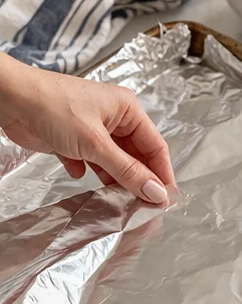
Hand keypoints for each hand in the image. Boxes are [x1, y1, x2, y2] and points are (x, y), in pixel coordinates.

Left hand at [0, 54, 173, 204]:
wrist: (10, 99)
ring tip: (115, 198)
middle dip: (137, 179)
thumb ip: (128, 172)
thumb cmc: (51, 106)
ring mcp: (94, 128)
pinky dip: (88, 170)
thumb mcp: (96, 144)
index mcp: (126, 109)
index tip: (164, 200)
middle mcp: (114, 117)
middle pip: (136, 156)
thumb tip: (156, 193)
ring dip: (113, 178)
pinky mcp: (75, 139)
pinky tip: (78, 172)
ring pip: (114, 161)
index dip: (162, 174)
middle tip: (141, 204)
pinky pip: (91, 162)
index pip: (156, 146)